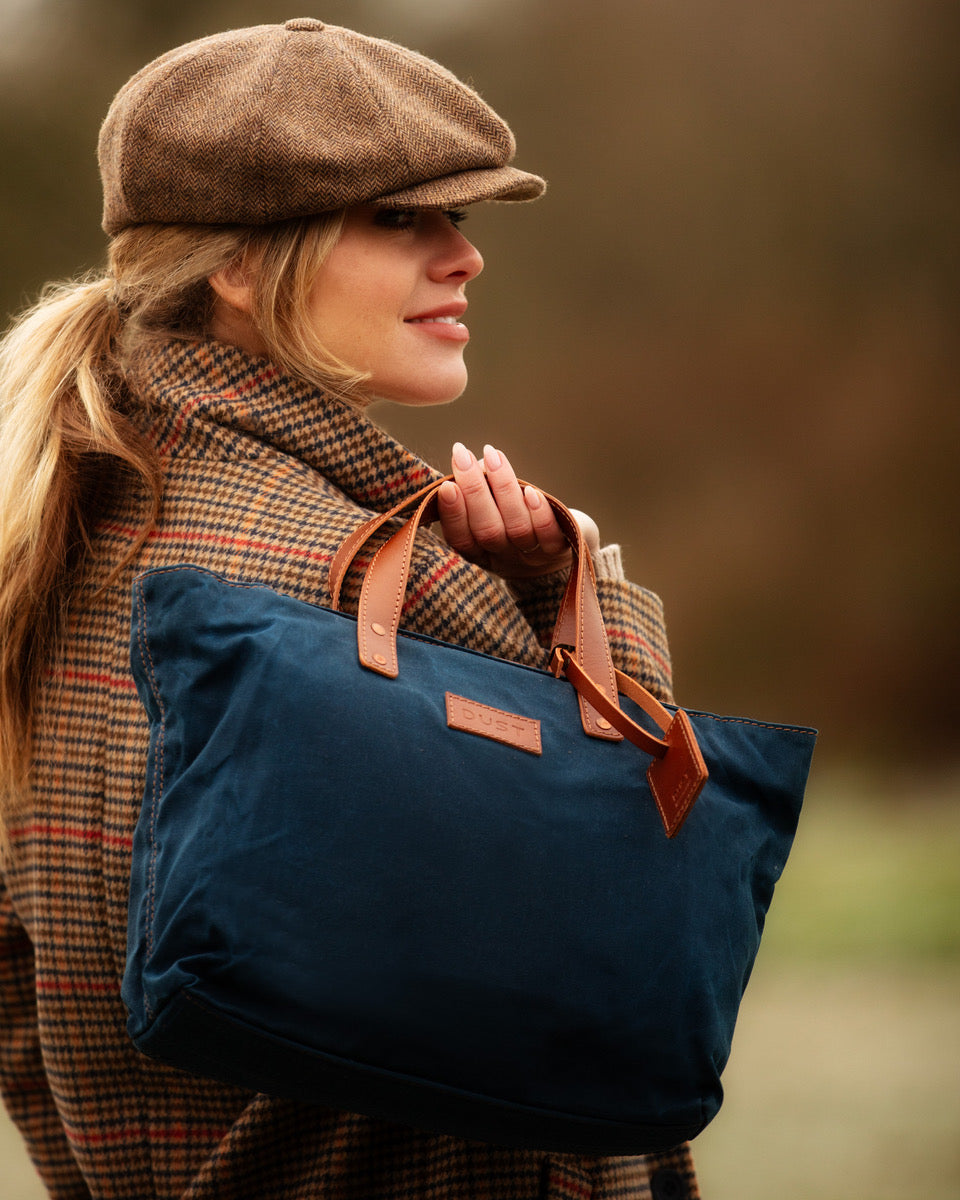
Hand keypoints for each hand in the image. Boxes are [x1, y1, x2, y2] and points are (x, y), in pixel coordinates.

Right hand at [437, 443, 597, 577]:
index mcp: (479, 552)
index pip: (460, 538)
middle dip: (474, 491)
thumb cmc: (514, 523)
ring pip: (517, 527)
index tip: (446, 485)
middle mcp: (503, 556)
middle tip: (462, 455)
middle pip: (487, 531)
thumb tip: (472, 462)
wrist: (558, 553)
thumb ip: (479, 492)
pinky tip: (530, 491)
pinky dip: (539, 514)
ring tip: (493, 455)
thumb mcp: (491, 513)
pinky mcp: (558, 550)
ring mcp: (531, 555)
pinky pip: (549, 536)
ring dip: (504, 489)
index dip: (452, 514)